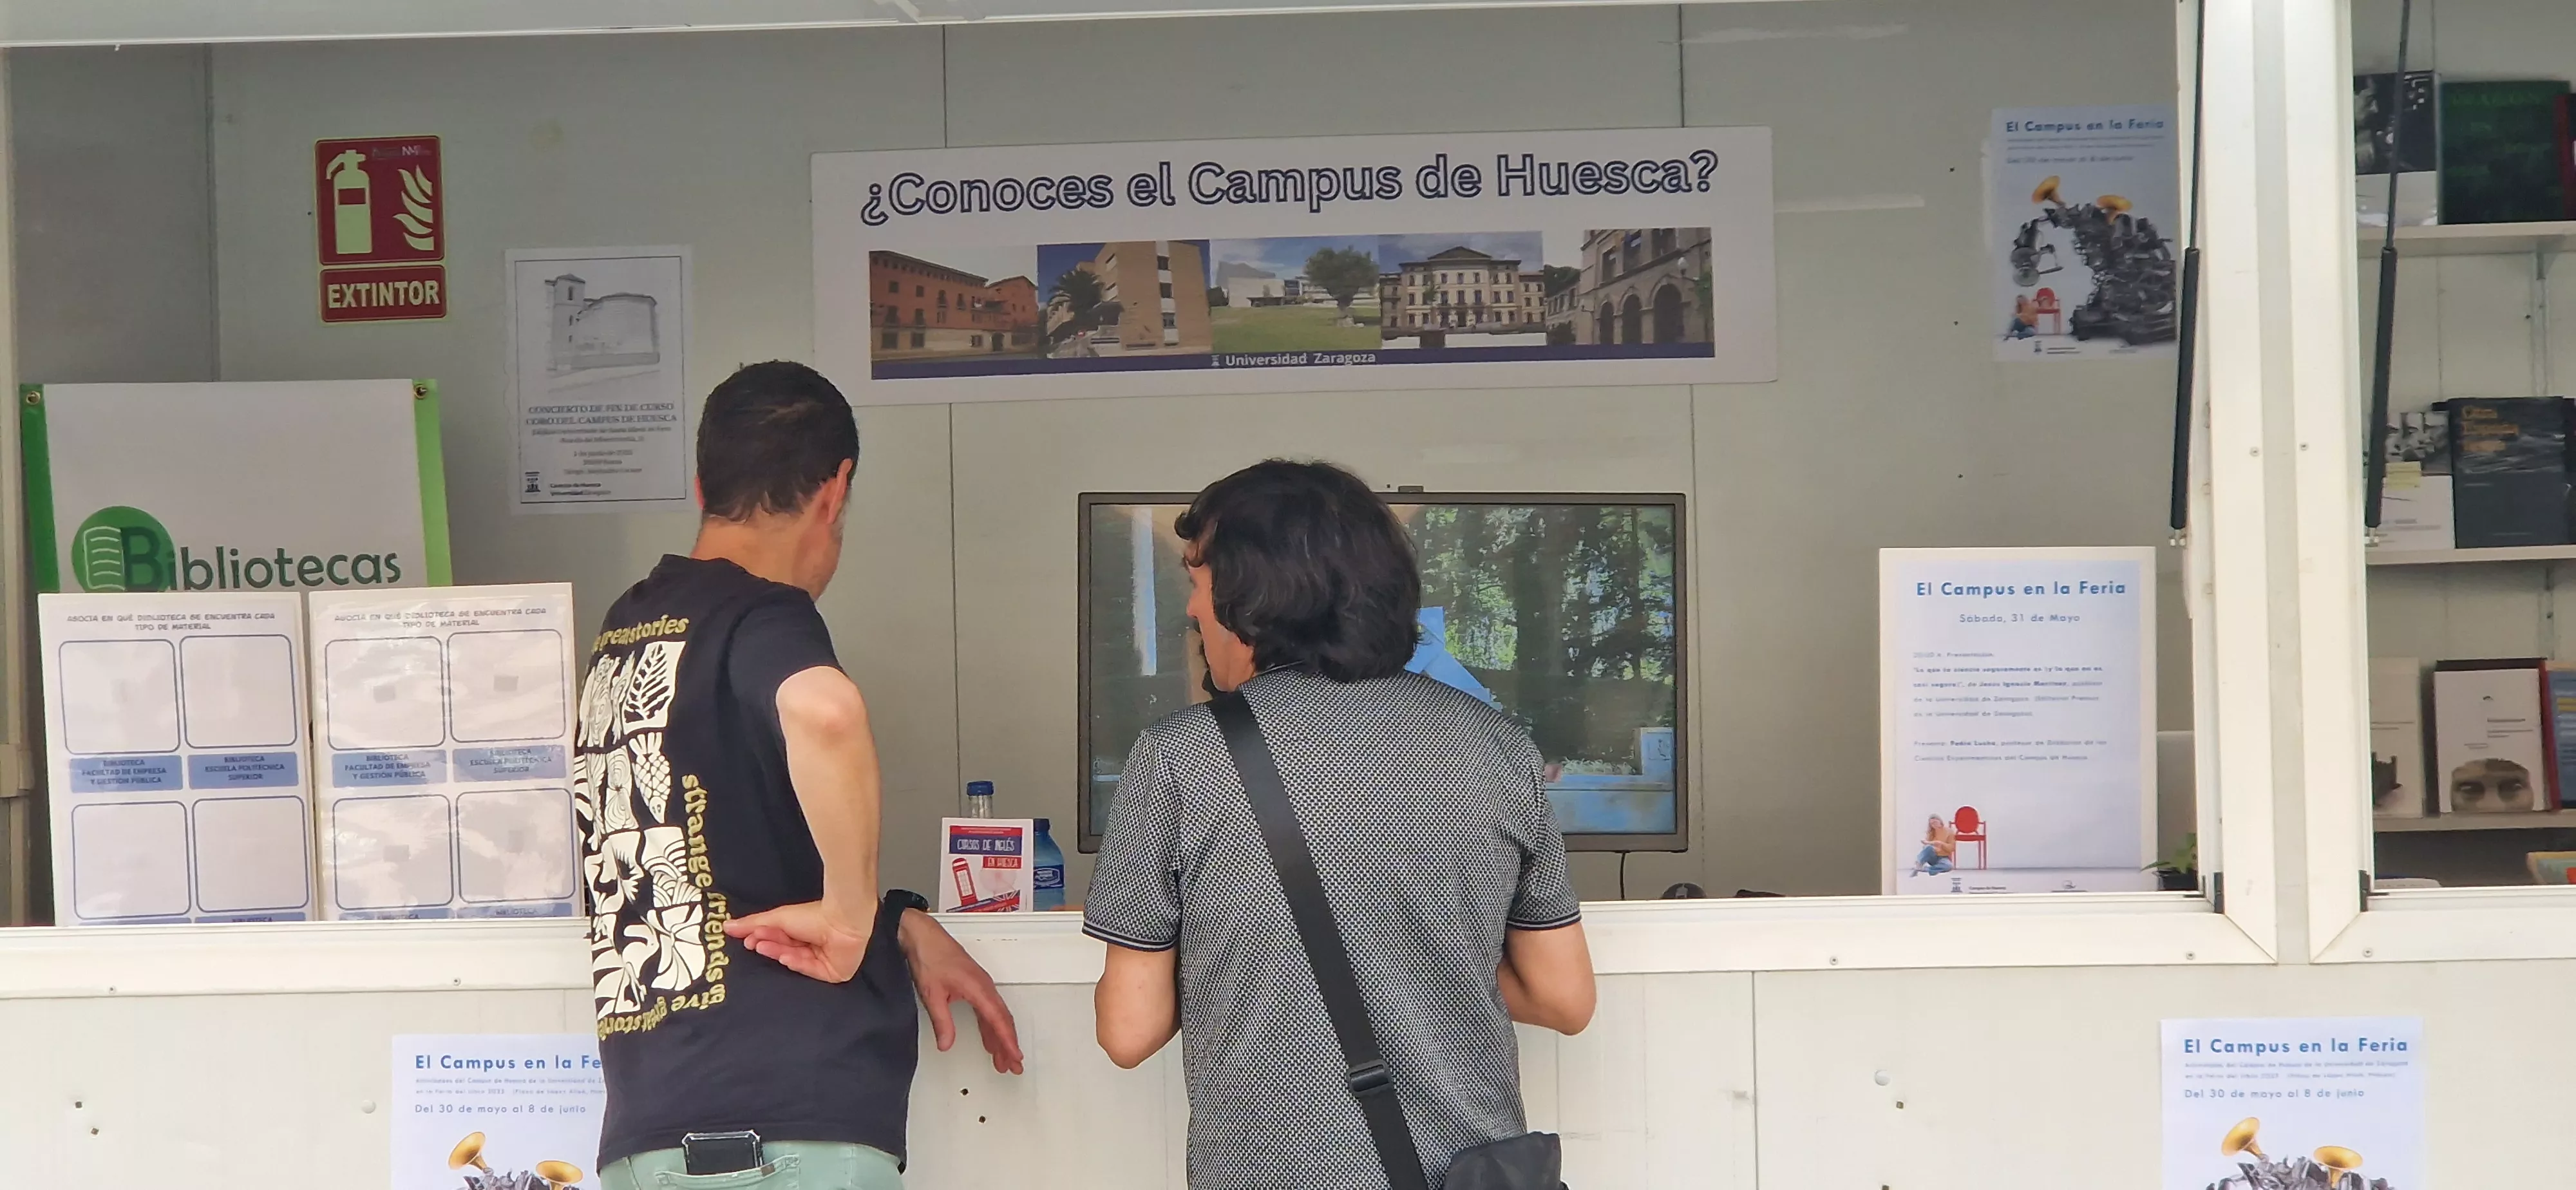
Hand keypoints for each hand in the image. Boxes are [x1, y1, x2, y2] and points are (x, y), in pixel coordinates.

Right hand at [725, 900, 872, 982]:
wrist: (841, 920)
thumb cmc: (813, 915)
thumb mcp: (777, 918)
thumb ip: (752, 924)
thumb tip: (725, 926)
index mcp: (803, 934)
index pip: (780, 941)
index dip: (764, 940)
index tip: (748, 940)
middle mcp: (813, 948)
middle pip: (786, 951)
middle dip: (770, 946)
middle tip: (754, 943)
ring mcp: (823, 962)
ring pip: (795, 961)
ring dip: (780, 953)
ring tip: (765, 946)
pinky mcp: (832, 973)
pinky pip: (809, 971)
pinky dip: (797, 963)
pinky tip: (787, 956)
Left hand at [899, 910, 1025, 1073]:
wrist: (923, 936)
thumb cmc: (929, 957)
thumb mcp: (932, 994)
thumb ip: (942, 1022)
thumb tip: (946, 1044)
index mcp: (978, 988)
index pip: (998, 1020)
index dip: (1007, 1041)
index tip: (1015, 1057)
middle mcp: (984, 987)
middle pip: (1002, 1020)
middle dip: (1009, 1044)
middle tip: (1013, 1066)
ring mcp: (981, 986)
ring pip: (997, 1016)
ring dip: (1001, 1038)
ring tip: (1003, 1060)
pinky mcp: (974, 986)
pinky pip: (989, 1010)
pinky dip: (991, 1027)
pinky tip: (989, 1040)